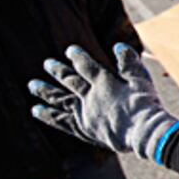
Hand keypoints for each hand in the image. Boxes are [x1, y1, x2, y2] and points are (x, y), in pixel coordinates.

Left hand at [29, 43, 178, 160]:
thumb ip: (129, 62)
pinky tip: (36, 110)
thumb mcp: (141, 79)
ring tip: (32, 85)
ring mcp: (84, 113)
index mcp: (103, 82)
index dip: (77, 57)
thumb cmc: (145, 104)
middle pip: (70, 80)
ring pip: (60, 99)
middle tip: (47, 63)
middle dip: (58, 71)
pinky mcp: (83, 129)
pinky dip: (48, 115)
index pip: (86, 66)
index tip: (69, 50)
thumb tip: (118, 46)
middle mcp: (89, 96)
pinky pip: (60, 121)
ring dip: (45, 91)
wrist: (142, 131)